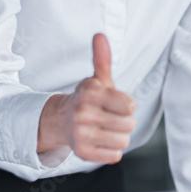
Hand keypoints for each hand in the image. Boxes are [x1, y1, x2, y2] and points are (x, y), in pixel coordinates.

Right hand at [37, 33, 135, 162]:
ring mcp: (81, 134)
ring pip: (123, 141)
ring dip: (118, 136)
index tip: (114, 103)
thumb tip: (100, 35)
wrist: (61, 119)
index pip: (130, 105)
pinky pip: (114, 156)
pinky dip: (110, 150)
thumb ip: (102, 58)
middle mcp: (83, 113)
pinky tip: (100, 140)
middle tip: (110, 117)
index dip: (126, 105)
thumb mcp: (96, 79)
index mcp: (90, 93)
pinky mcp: (82, 152)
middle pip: (129, 125)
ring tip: (105, 129)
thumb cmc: (87, 99)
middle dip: (124, 121)